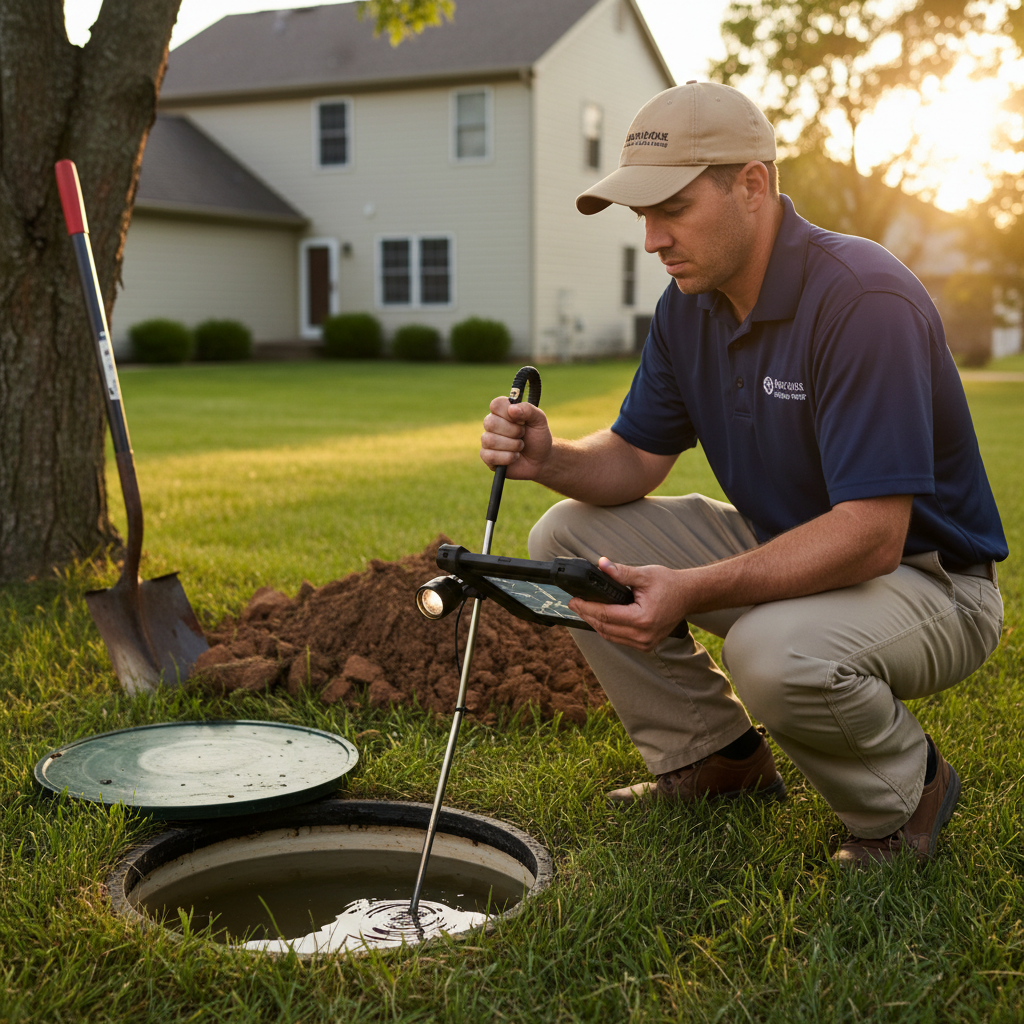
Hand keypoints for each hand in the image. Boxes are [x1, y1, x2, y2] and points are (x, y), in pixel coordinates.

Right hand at [480, 397, 551, 480]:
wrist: (541, 460)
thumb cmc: (538, 437)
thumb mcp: (539, 420)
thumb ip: (528, 410)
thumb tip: (511, 408)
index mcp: (502, 411)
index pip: (496, 405)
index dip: (509, 413)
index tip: (522, 420)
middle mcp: (491, 424)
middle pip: (491, 423)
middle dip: (513, 431)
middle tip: (523, 434)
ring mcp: (487, 440)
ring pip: (490, 440)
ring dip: (512, 445)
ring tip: (520, 446)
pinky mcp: (487, 457)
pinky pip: (490, 456)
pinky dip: (508, 457)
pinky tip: (515, 456)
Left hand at [569, 557, 688, 651]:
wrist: (689, 595)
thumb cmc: (669, 584)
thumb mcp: (645, 574)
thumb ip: (621, 572)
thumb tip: (601, 565)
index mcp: (643, 619)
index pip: (606, 615)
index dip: (586, 607)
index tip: (573, 600)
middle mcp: (644, 636)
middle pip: (605, 628)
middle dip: (587, 615)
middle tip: (574, 603)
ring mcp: (645, 643)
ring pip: (610, 636)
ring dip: (595, 623)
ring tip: (583, 609)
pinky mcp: (646, 645)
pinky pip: (619, 639)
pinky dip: (607, 629)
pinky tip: (599, 618)